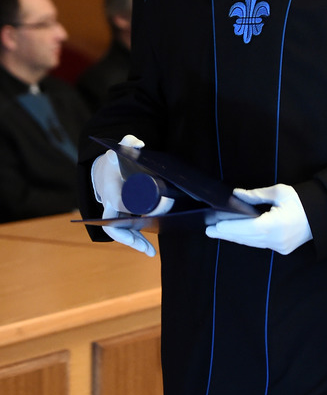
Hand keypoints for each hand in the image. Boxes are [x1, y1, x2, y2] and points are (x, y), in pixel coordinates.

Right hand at [91, 134, 169, 256]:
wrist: (105, 170)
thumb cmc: (115, 161)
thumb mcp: (120, 149)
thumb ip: (129, 142)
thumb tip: (139, 144)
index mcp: (112, 191)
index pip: (120, 204)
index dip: (134, 209)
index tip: (153, 207)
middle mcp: (110, 205)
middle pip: (118, 227)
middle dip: (133, 238)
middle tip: (149, 247)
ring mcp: (115, 213)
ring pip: (123, 233)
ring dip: (136, 243)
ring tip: (151, 252)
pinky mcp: (122, 217)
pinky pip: (127, 231)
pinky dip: (136, 240)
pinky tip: (149, 249)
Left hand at [205, 184, 311, 254]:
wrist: (323, 215)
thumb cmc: (302, 200)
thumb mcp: (279, 192)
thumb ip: (256, 195)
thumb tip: (237, 194)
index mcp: (275, 225)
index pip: (246, 228)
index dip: (230, 227)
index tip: (214, 226)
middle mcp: (275, 239)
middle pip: (246, 238)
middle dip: (227, 233)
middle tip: (209, 230)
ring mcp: (279, 246)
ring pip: (252, 243)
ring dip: (236, 237)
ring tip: (219, 232)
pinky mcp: (282, 249)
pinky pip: (260, 244)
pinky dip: (248, 239)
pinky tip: (238, 234)